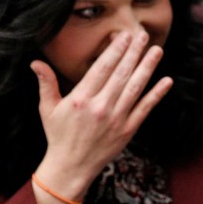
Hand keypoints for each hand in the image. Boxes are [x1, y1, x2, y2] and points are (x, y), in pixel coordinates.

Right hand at [30, 30, 172, 199]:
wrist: (70, 168)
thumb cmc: (58, 136)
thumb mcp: (48, 109)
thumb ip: (46, 83)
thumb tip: (35, 62)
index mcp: (81, 99)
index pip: (102, 68)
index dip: (115, 50)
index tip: (124, 36)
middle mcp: (100, 107)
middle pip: (121, 74)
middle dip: (134, 52)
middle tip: (143, 35)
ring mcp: (116, 119)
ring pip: (135, 88)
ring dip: (148, 67)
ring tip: (157, 50)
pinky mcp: (127, 130)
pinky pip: (145, 109)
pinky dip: (157, 94)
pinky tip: (167, 81)